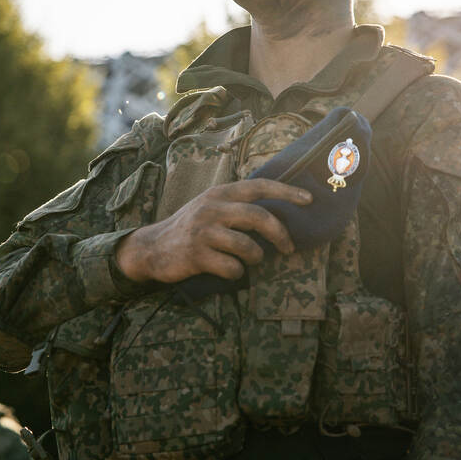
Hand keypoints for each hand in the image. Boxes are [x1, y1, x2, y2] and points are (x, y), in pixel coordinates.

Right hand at [115, 178, 311, 283]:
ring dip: (255, 257)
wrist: (152, 248)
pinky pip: (232, 267)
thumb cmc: (190, 228)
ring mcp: (203, 231)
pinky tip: (228, 270)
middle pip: (258, 217)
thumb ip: (236, 205)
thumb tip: (276, 210)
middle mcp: (211, 208)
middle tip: (289, 248)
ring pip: (247, 246)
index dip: (286, 192)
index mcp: (218, 194)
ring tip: (250, 260)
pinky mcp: (196, 255)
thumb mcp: (209, 207)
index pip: (259, 187)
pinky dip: (236, 272)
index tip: (308, 200)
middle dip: (280, 234)